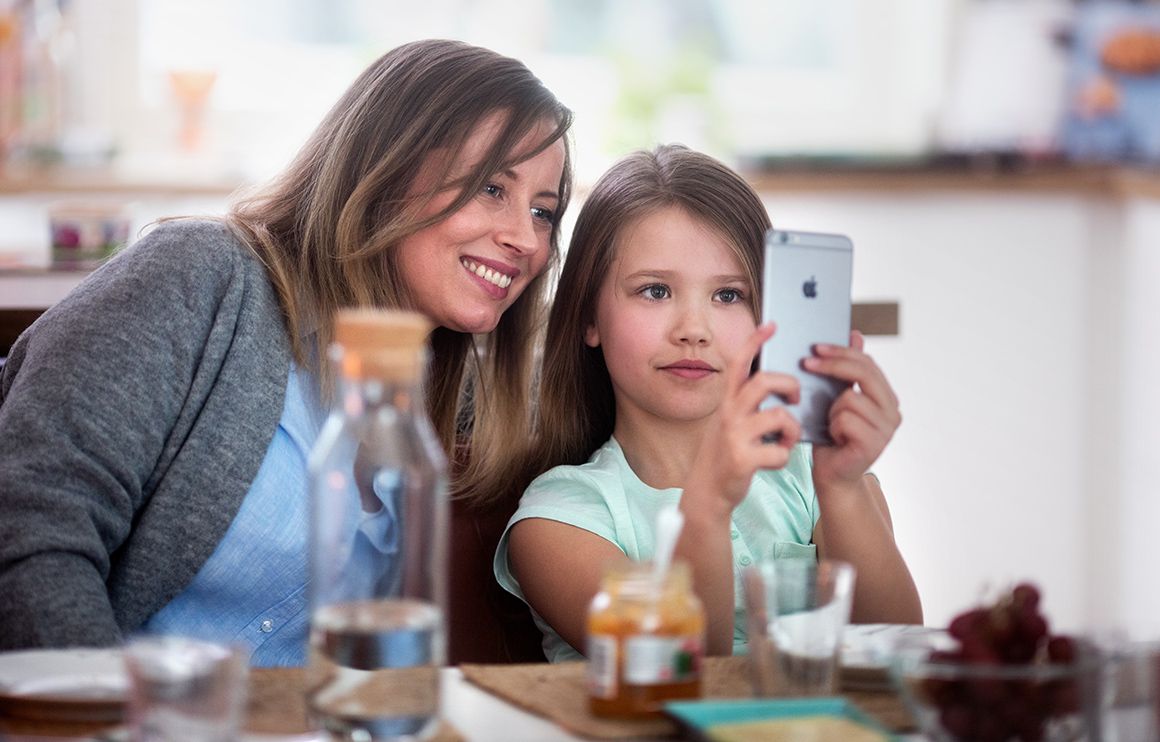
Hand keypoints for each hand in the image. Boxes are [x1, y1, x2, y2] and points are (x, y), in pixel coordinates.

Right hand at [686, 323, 802, 510]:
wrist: (707, 491)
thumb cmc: (726, 453)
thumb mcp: (731, 421)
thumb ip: (747, 402)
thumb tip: (775, 381)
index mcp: (729, 401)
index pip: (741, 363)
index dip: (755, 342)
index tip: (771, 325)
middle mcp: (729, 414)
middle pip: (763, 381)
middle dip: (788, 385)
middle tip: (795, 398)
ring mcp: (734, 436)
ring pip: (778, 416)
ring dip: (792, 428)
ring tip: (788, 438)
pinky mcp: (742, 460)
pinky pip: (778, 452)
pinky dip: (784, 457)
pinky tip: (776, 460)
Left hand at [807, 331, 900, 487]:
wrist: (832, 476)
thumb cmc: (832, 437)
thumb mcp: (837, 399)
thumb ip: (848, 372)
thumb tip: (856, 334)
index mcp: (887, 397)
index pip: (867, 363)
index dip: (841, 352)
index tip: (816, 347)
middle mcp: (892, 411)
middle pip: (864, 373)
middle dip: (832, 365)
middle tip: (807, 362)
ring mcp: (886, 429)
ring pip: (849, 398)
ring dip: (831, 410)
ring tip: (832, 425)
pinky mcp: (874, 444)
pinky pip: (845, 419)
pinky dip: (832, 426)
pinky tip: (835, 438)